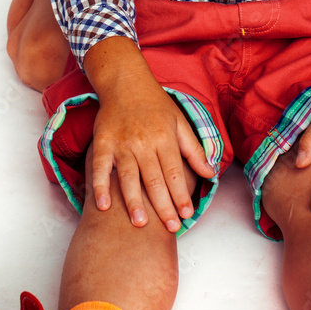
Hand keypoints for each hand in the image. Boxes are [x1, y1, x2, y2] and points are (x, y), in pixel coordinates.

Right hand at [91, 77, 214, 232]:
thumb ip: (194, 149)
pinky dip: (100, 186)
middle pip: (154, 179)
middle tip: (170, 228)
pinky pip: (100, 167)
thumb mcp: (179, 122)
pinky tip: (103, 205)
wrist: (125, 81)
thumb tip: (211, 173)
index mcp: (164, 137)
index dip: (181, 195)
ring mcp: (121, 143)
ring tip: (140, 224)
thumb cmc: (155, 104)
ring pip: (128, 177)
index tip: (187, 215)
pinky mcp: (102, 142)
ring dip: (133, 201)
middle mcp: (143, 142)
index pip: (175, 172)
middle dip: (163, 206)